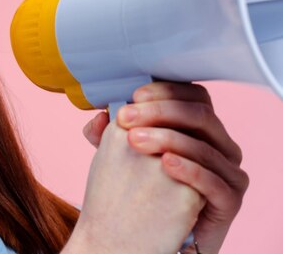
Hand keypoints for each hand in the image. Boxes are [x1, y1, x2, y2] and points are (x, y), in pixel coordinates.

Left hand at [83, 82, 248, 253]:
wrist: (154, 236)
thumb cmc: (142, 189)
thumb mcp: (123, 156)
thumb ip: (110, 135)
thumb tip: (98, 118)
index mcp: (200, 126)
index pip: (191, 95)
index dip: (164, 91)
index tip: (133, 96)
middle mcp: (220, 144)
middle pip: (200, 114)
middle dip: (159, 111)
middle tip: (125, 117)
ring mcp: (229, 170)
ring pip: (204, 145)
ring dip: (166, 138)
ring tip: (133, 139)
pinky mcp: (229, 199)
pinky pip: (213, 180)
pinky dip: (188, 169)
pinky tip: (163, 163)